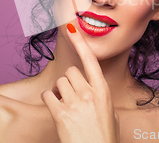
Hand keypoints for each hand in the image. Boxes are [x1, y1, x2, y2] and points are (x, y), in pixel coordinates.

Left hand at [41, 23, 119, 142]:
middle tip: (69, 94)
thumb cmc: (104, 138)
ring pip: (59, 82)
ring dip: (58, 90)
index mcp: (103, 92)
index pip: (91, 61)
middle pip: (71, 71)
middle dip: (68, 80)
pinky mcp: (60, 115)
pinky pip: (47, 96)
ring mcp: (74, 104)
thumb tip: (92, 91)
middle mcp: (89, 94)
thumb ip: (100, 98)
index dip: (80, 42)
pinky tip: (55, 108)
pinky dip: (48, 100)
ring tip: (63, 103)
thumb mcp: (110, 115)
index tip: (71, 27)